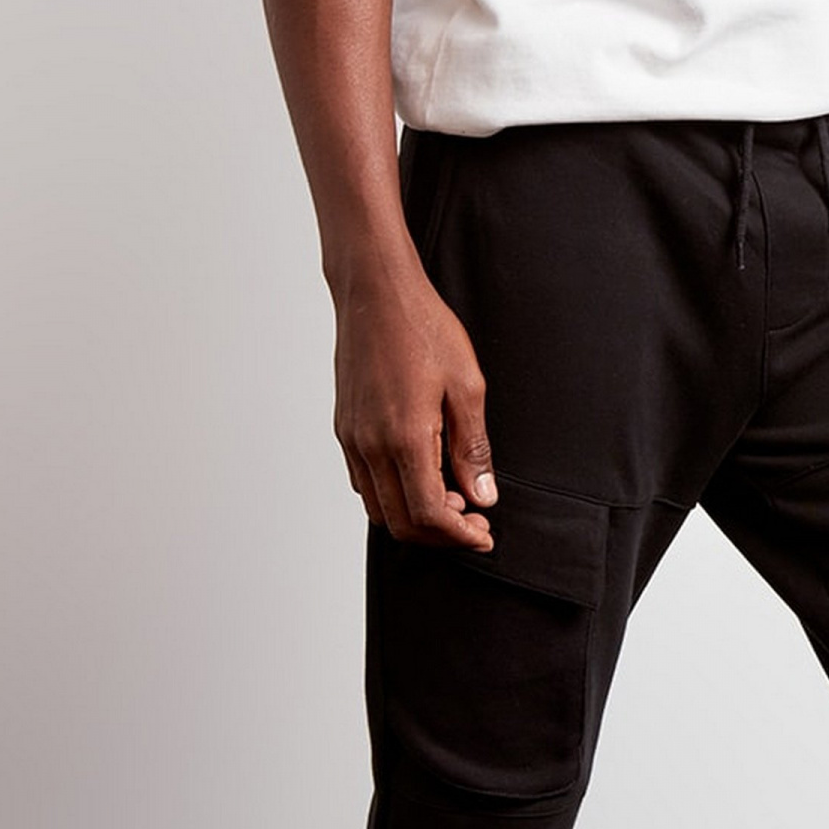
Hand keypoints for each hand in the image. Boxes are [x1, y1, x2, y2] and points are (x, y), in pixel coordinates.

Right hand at [332, 257, 498, 550]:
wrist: (375, 293)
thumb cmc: (424, 330)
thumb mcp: (467, 387)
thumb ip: (472, 448)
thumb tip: (482, 496)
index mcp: (405, 438)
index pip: (429, 515)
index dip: (460, 535)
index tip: (484, 534)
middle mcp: (370, 446)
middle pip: (400, 522)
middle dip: (440, 534)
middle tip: (474, 521)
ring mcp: (352, 439)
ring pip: (378, 507)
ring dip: (415, 516)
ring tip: (452, 494)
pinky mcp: (344, 428)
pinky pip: (364, 482)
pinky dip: (393, 494)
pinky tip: (422, 472)